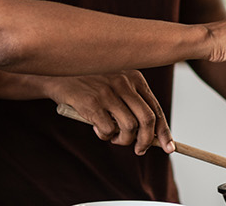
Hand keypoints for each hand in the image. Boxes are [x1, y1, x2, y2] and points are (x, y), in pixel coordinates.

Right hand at [42, 71, 171, 154]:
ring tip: (112, 137)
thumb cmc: (89, 84)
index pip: (156, 109)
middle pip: (147, 120)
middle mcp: (124, 82)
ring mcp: (108, 92)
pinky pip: (108, 130)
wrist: (57, 75)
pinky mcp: (92, 102)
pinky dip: (105, 136)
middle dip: (147, 141)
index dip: (164, 131)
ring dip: (123, 140)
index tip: (169, 147)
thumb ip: (132, 103)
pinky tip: (97, 129)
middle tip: (139, 150)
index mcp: (134, 77)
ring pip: (129, 128)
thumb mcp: (115, 85)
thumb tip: (152, 135)